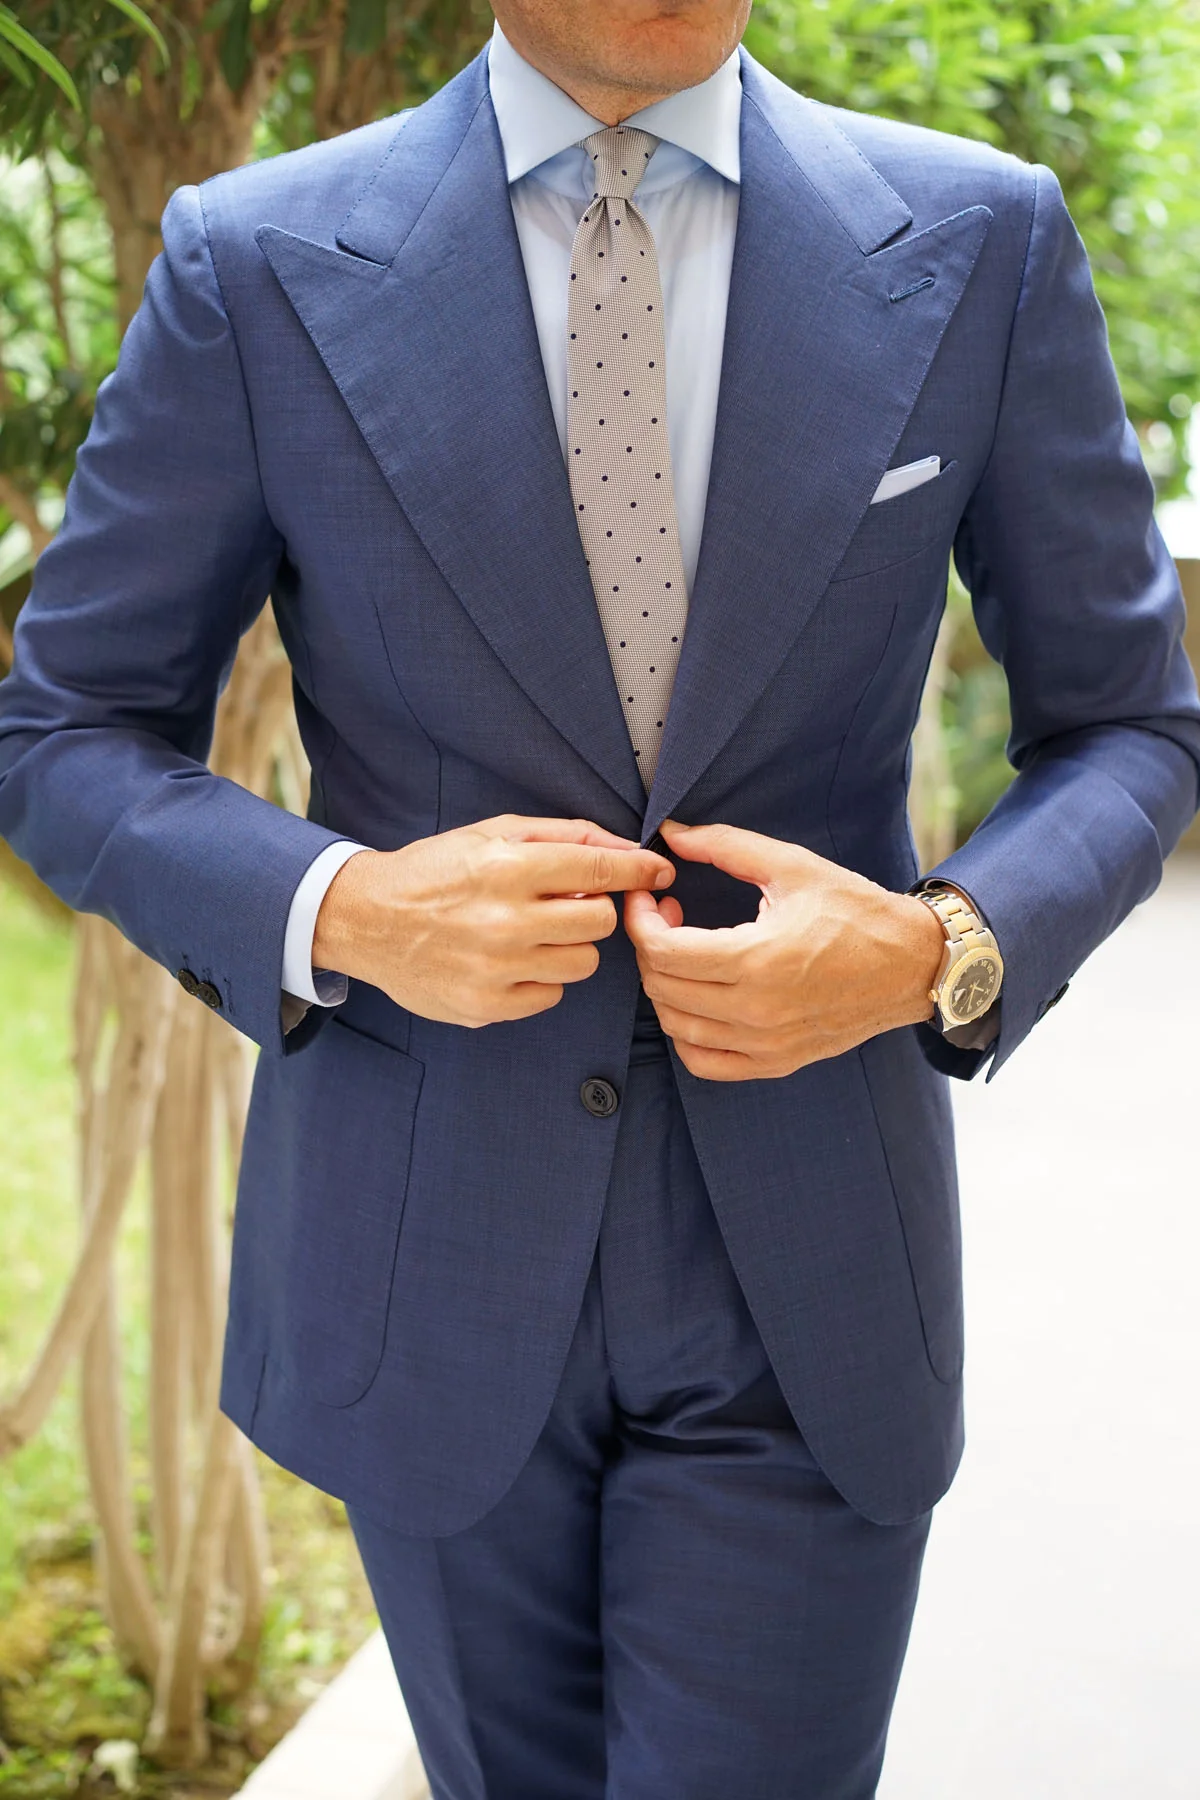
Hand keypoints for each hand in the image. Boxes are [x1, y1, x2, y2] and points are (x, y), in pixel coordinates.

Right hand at [313, 814, 673, 1027]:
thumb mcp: (492, 834)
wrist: (366, 920)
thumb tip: (626, 849)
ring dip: (571, 946)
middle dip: (592, 911)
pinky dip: (542, 978)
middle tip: (563, 906)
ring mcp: (496, 968)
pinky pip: (552, 995)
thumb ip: (563, 836)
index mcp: (507, 868)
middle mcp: (505, 920)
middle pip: (601, 922)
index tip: (658, 873)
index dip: (639, 872)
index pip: (600, 872)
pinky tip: (511, 962)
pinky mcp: (486, 1006)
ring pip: (584, 963)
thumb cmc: (436, 871)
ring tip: (536, 934)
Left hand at [624, 819, 943, 1081]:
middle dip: (650, 946)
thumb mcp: (791, 866)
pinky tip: (699, 997)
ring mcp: (765, 1044)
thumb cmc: (855, 911)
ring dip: (665, 986)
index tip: (651, 896)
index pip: (662, 952)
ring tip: (685, 952)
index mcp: (758, 960)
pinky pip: (703, 1061)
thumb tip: (670, 832)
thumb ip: (725, 845)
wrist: (913, 964)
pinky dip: (686, 1033)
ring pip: (676, 1026)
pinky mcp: (775, 1062)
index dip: (641, 920)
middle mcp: (757, 1011)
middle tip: (669, 915)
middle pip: (663, 988)